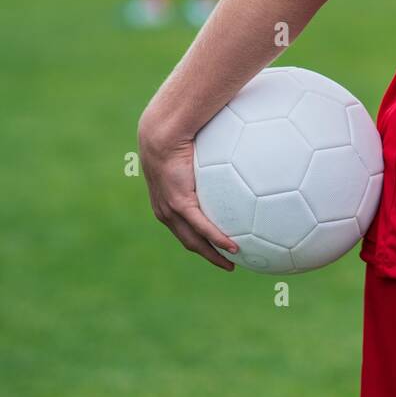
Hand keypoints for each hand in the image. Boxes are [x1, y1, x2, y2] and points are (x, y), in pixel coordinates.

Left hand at [139, 113, 237, 270]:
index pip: (182, 228)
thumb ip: (205, 160)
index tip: (214, 247)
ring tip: (232, 262)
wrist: (162, 133)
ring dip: (213, 254)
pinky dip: (217, 239)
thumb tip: (226, 153)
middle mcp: (165, 211)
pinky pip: (201, 226)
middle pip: (188, 241)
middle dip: (207, 254)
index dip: (198, 240)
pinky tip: (233, 247)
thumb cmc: (178, 137)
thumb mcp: (191, 154)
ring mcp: (171, 209)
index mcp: (165, 202)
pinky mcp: (179, 204)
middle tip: (226, 263)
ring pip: (194, 240)